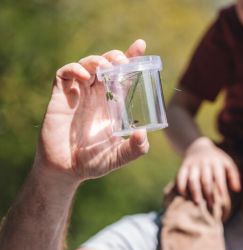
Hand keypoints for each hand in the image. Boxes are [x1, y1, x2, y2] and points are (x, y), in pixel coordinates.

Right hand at [35, 40, 149, 181]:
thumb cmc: (93, 163)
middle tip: (122, 60)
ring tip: (105, 68)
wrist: (65, 171)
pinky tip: (86, 78)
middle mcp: (97, 96)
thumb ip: (134, 149)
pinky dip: (74, 70)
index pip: (124, 76)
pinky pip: (64, 75)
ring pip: (87, 65)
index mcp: (113, 105)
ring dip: (97, 61)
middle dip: (115, 57)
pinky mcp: (61, 97)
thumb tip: (142, 134)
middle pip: (107, 65)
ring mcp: (78, 95)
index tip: (140, 46)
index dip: (132, 58)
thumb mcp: (118, 157)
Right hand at [176, 137, 240, 203]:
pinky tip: (184, 196)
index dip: (221, 187)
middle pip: (205, 179)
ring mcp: (193, 164)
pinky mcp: (183, 166)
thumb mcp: (227, 164)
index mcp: (216, 162)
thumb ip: (233, 176)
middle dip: (208, 193)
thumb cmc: (217, 161)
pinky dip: (181, 186)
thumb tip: (237, 189)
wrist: (199, 147)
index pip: (219, 175)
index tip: (223, 199)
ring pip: (192, 179)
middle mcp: (204, 162)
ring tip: (197, 202)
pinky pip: (180, 176)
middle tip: (211, 205)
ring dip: (195, 191)